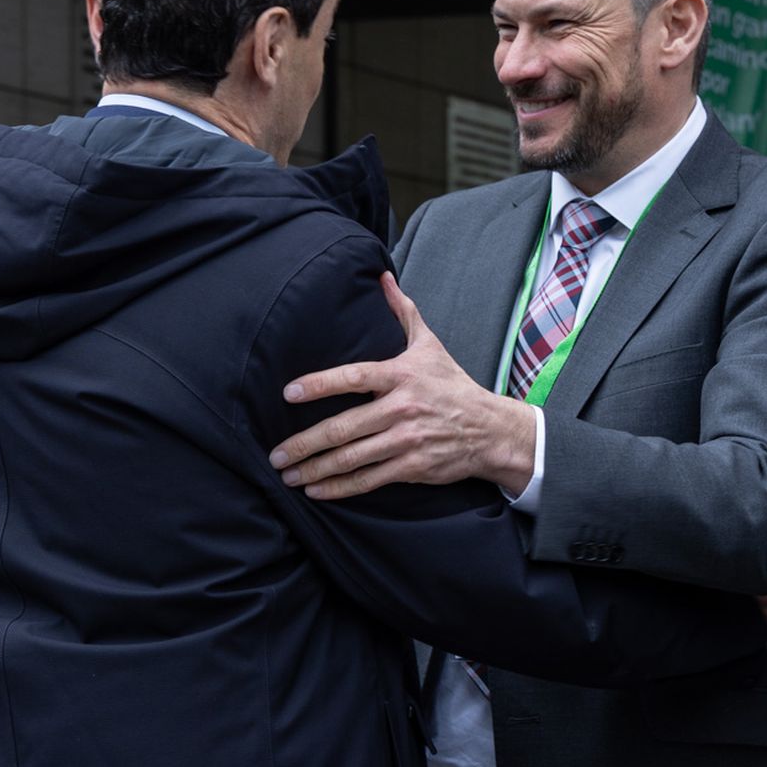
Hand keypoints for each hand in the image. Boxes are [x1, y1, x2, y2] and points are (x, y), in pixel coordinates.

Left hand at [270, 272, 535, 498]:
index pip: (353, 377)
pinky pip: (369, 480)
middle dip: (305, 443)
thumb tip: (382, 276)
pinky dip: (340, 488)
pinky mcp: (412, 467)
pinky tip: (316, 490)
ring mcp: (406, 440)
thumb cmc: (453, 384)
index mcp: (401, 375)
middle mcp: (401, 408)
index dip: (319, 385)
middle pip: (344, 427)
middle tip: (276, 454)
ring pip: (352, 458)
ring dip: (315, 469)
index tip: (288, 393)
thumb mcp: (430, 344)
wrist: (490, 429)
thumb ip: (403, 311)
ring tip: (288, 475)